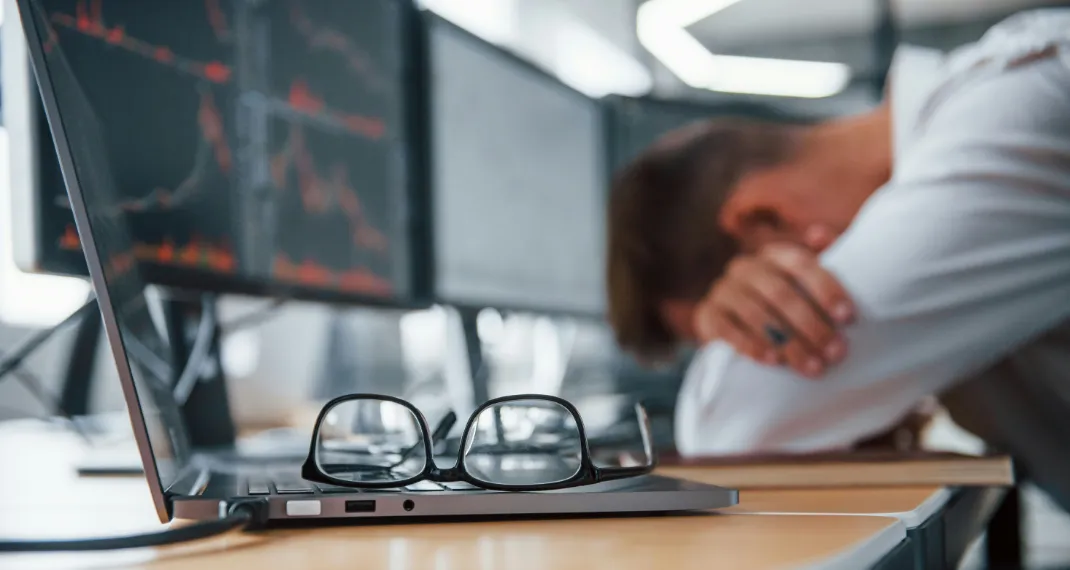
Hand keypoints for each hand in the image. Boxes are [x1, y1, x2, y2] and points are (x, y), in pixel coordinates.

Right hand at [693, 242, 854, 377]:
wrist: (735, 326)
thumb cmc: (782, 304)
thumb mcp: (804, 284)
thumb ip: (821, 259)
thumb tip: (819, 233)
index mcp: (773, 254)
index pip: (800, 263)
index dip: (825, 288)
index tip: (848, 317)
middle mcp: (745, 267)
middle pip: (780, 293)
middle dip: (811, 325)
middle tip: (835, 352)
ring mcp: (723, 290)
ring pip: (756, 314)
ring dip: (788, 343)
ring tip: (812, 366)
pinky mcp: (707, 315)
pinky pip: (728, 329)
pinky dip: (752, 345)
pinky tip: (773, 361)